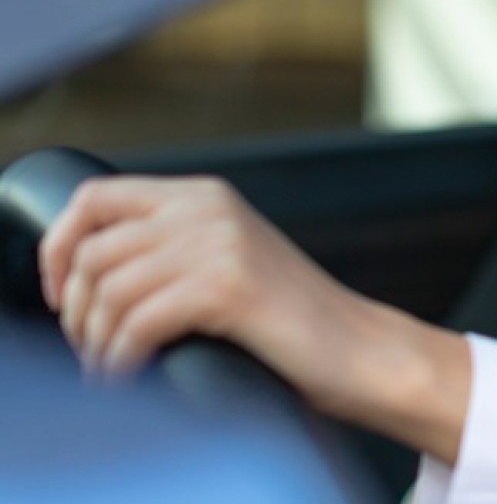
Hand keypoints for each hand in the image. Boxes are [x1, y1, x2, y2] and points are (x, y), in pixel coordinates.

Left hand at [39, 176, 471, 462]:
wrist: (362, 352)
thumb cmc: (295, 326)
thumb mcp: (229, 264)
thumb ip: (174, 250)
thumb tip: (88, 276)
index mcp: (205, 196)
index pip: (94, 199)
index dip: (58, 247)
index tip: (61, 296)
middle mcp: (209, 208)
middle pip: (92, 251)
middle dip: (74, 312)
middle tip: (91, 349)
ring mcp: (220, 244)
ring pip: (107, 289)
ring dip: (95, 342)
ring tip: (108, 370)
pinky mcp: (229, 286)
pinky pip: (137, 323)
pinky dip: (120, 359)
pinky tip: (129, 377)